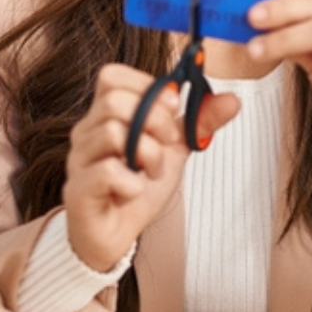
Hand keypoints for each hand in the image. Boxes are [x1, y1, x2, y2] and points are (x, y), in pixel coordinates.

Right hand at [63, 63, 241, 271]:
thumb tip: (232, 100)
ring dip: (149, 154)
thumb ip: (198, 123)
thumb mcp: (175, 150)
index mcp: (106, 115)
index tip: (172, 109)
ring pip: (113, 133)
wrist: (117, 235)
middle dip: (155, 120)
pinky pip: (108, 171)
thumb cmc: (137, 188)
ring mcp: (79, 160)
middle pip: (114, 100)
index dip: (147, 87)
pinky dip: (132, 182)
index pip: (112, 76)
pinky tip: (134, 191)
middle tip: (167, 144)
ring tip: (153, 172)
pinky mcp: (79, 190)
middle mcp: (87, 132)